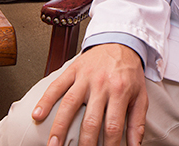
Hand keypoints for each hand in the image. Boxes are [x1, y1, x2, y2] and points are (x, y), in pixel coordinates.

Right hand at [32, 43, 147, 145]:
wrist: (121, 42)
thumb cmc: (129, 72)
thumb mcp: (140, 96)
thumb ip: (136, 123)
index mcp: (120, 92)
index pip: (113, 126)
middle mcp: (101, 85)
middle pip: (90, 121)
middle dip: (84, 144)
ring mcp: (85, 77)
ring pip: (69, 104)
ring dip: (59, 127)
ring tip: (53, 145)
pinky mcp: (72, 70)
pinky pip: (57, 86)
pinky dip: (45, 100)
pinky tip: (37, 115)